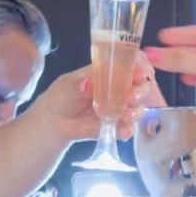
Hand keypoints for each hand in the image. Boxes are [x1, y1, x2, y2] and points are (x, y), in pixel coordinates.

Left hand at [31, 56, 162, 144]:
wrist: (54, 122)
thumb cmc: (61, 96)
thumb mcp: (65, 86)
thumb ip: (77, 85)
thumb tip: (87, 84)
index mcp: (109, 73)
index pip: (129, 66)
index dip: (138, 67)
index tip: (140, 74)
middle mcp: (119, 89)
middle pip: (139, 86)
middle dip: (141, 90)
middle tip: (133, 96)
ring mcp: (119, 108)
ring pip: (137, 107)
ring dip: (137, 110)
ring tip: (128, 115)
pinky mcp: (116, 126)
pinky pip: (127, 128)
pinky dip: (128, 129)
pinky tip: (124, 130)